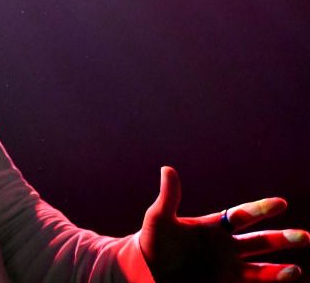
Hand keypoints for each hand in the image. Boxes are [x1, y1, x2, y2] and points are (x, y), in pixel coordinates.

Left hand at [141, 166, 308, 281]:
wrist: (146, 268)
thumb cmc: (152, 241)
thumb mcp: (158, 218)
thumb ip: (169, 197)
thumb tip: (167, 169)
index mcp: (213, 227)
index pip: (241, 216)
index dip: (260, 209)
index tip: (281, 203)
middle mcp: (226, 246)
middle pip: (259, 242)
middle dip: (282, 240)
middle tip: (305, 237)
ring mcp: (227, 267)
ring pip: (260, 269)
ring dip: (279, 271)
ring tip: (297, 271)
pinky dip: (269, 282)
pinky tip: (285, 278)